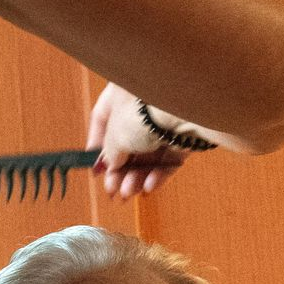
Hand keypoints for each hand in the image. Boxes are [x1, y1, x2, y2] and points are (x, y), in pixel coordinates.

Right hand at [86, 83, 188, 199]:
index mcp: (121, 91)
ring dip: (137, 176)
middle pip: (128, 141)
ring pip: (149, 153)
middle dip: (120, 170)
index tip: (97, 169)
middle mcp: (143, 102)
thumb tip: (110, 165)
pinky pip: (169, 157)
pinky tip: (149, 186)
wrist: (186, 110)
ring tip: (128, 192)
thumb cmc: (145, 113)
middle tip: (113, 189)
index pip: (103, 119)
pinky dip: (159, 174)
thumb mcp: (115, 137)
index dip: (98, 146)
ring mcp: (165, 117)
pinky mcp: (187, 133)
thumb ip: (110, 153)